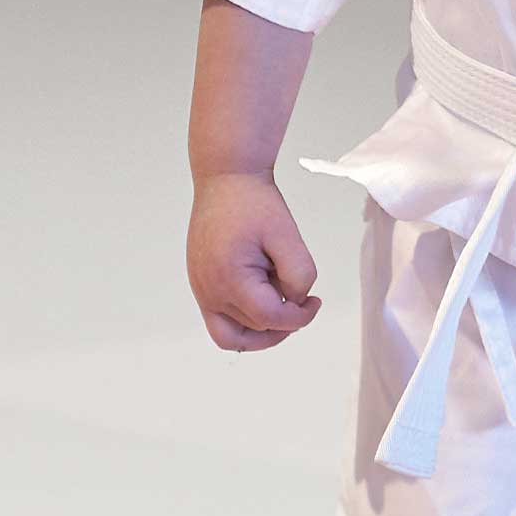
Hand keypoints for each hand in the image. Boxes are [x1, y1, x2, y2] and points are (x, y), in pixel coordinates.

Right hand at [188, 170, 322, 349]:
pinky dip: (244, 320)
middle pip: (253, 329)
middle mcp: (208, 291)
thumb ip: (299, 275)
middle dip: (283, 318)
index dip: (299, 317)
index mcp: (229, 279)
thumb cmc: (255, 203)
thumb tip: (295, 301)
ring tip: (282, 302)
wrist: (226, 179)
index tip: (315, 302)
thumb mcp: (288, 236)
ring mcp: (201, 290)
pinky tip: (265, 296)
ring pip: (232, 336)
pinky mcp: (201, 285)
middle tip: (301, 296)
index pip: (269, 319)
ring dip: (262, 326)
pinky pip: (221, 321)